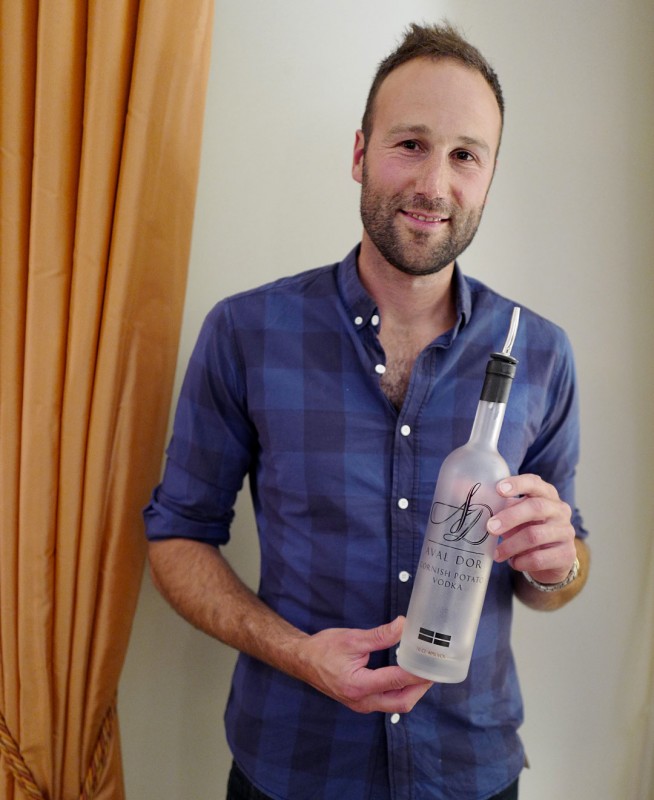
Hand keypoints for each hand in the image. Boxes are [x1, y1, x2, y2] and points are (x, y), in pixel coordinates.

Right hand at [295, 616, 432, 713]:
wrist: (302, 660)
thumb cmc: (324, 648)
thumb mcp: (352, 638)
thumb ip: (380, 635)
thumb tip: (404, 625)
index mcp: (358, 685)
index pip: (396, 681)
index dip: (417, 672)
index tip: (431, 662)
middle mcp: (362, 701)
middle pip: (401, 702)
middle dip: (420, 688)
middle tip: (433, 669)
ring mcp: (362, 705)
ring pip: (396, 705)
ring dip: (412, 691)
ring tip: (424, 672)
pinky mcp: (362, 702)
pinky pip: (388, 702)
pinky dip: (401, 691)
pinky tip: (407, 676)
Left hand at [487, 474, 576, 584]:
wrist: (551, 559)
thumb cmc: (528, 529)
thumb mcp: (516, 515)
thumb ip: (501, 506)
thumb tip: (472, 497)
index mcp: (546, 494)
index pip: (534, 483)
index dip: (517, 484)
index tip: (498, 488)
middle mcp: (559, 510)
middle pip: (536, 508)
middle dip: (509, 517)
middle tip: (490, 528)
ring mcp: (566, 532)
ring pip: (535, 535)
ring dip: (510, 545)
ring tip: (496, 553)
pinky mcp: (567, 554)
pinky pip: (540, 558)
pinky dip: (521, 561)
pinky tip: (513, 562)